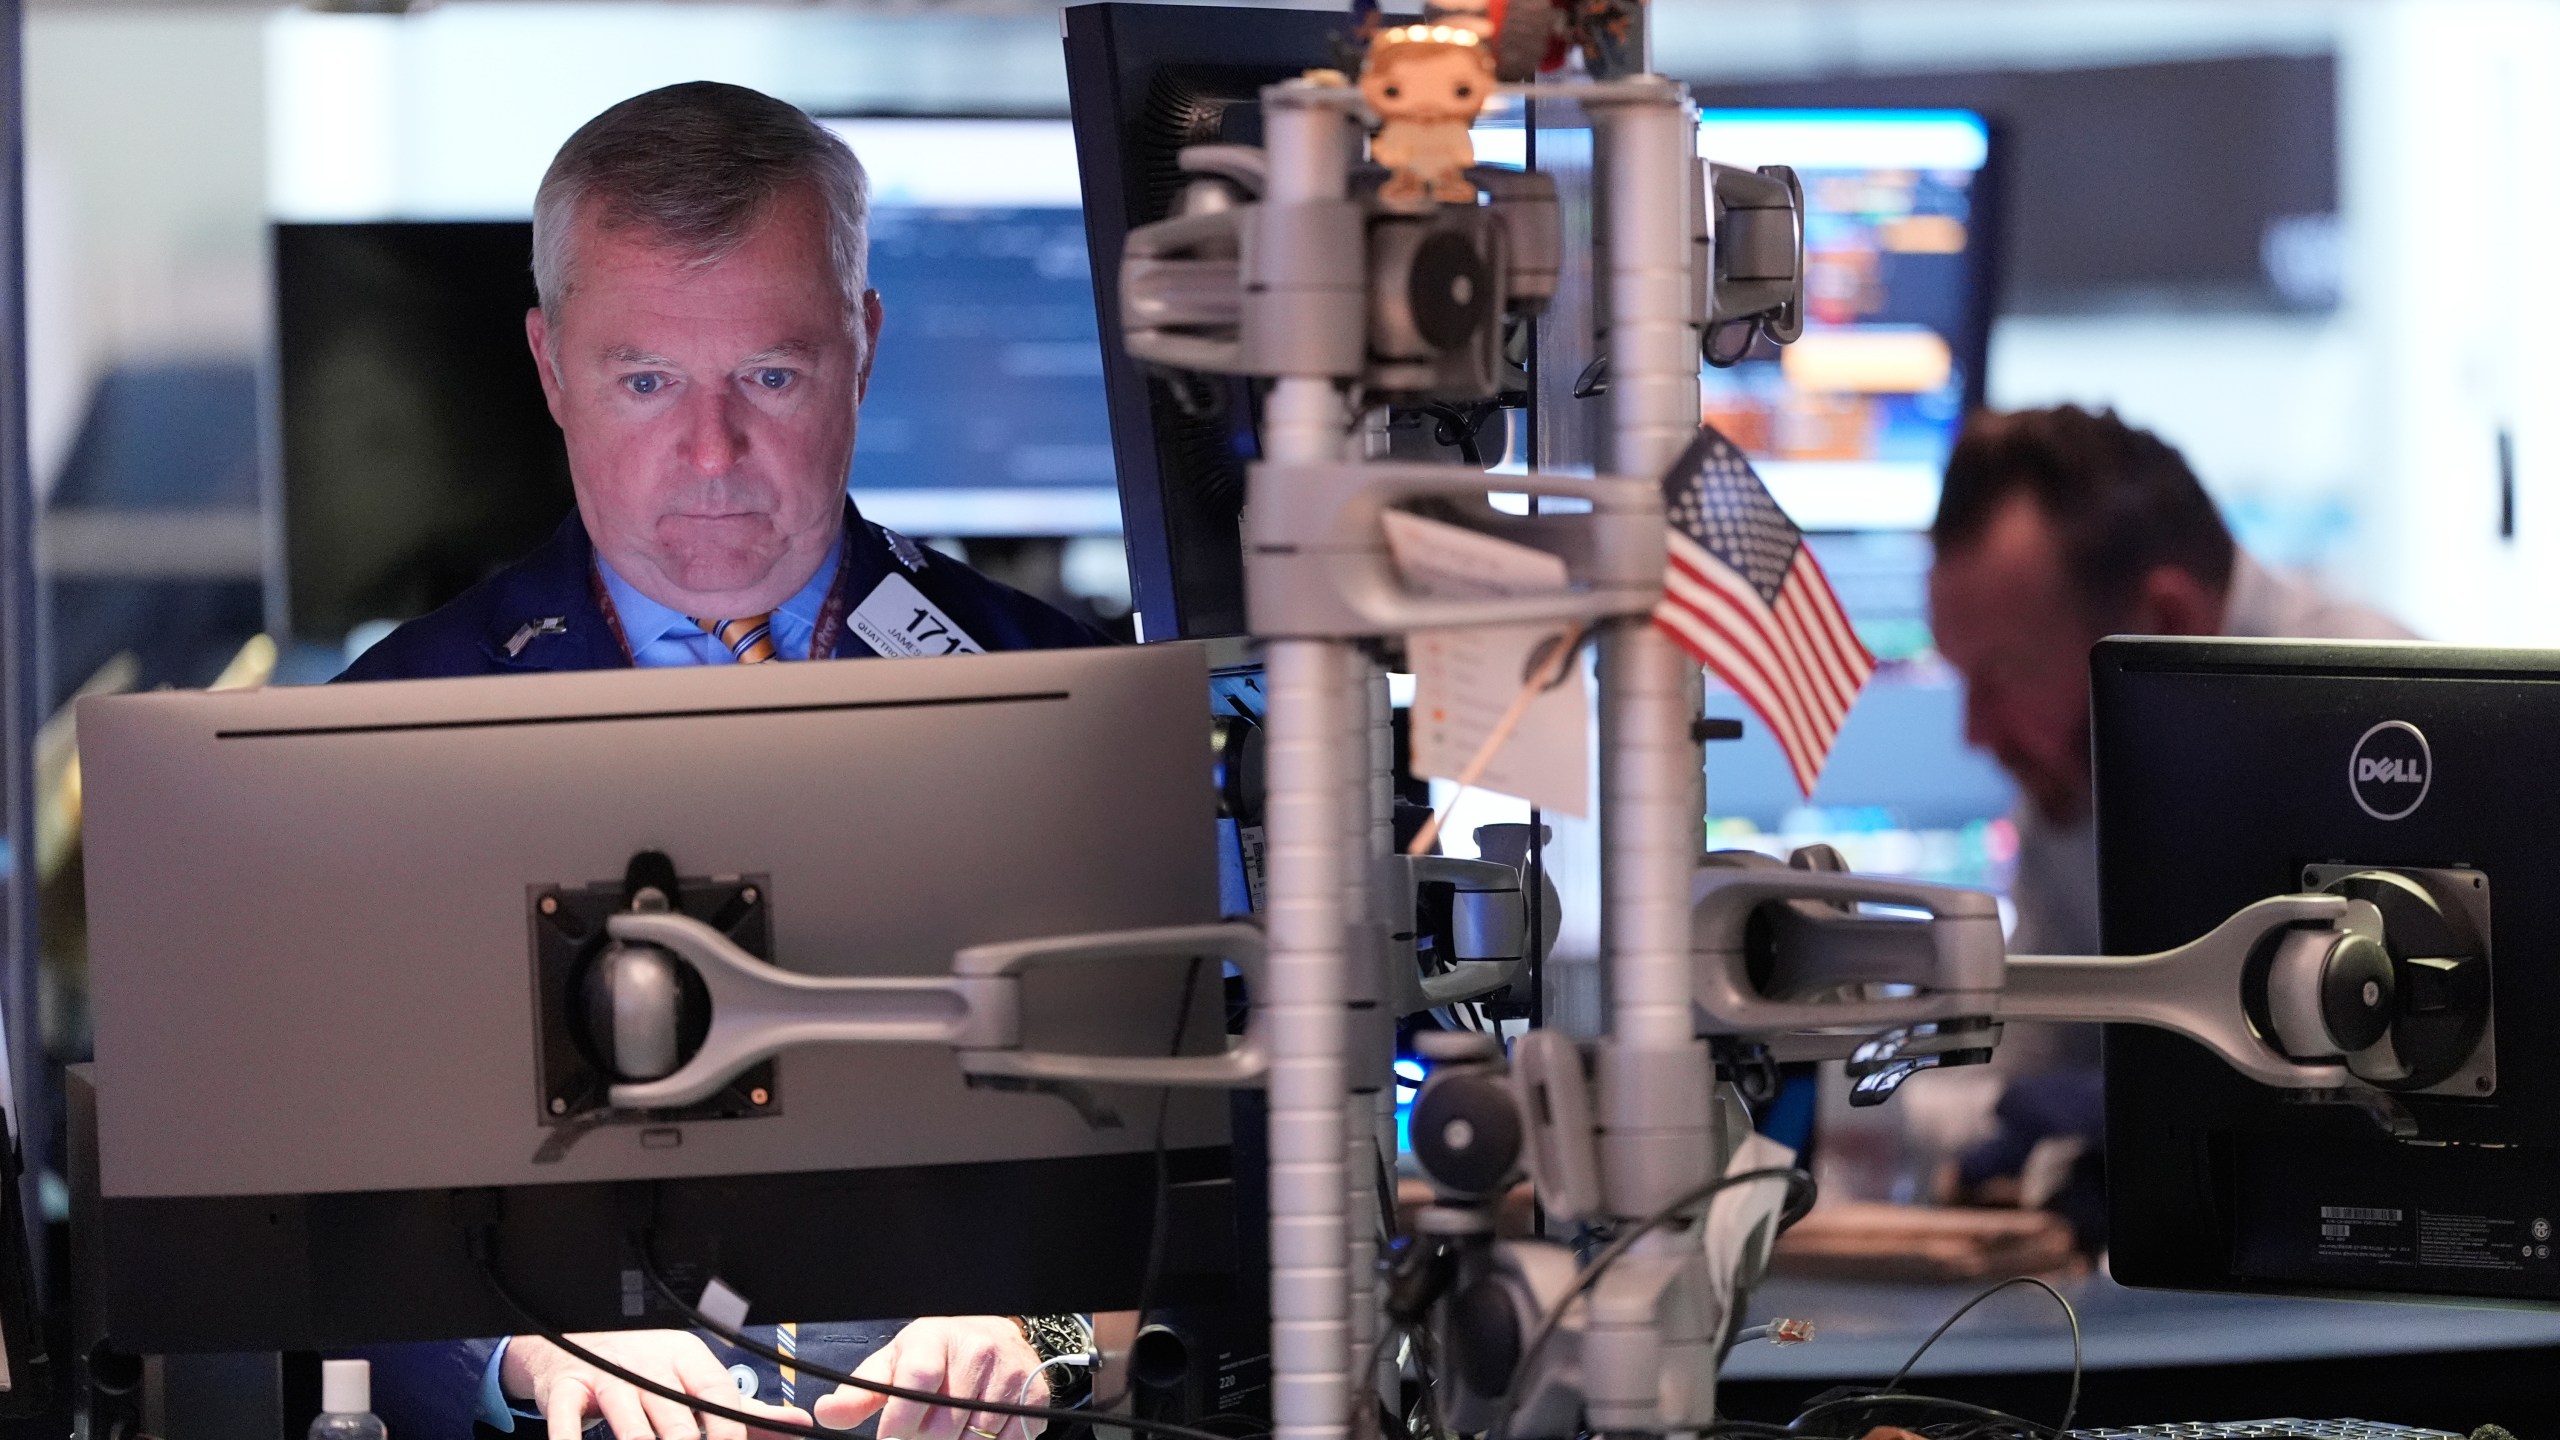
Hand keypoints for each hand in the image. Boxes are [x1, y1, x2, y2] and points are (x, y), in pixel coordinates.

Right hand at [504, 1330, 814, 1439]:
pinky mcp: (565, 1389)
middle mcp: (647, 1364)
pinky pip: (566, 1421)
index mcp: (685, 1357)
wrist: (574, 1339)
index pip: (716, 1393)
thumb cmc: (645, 1369)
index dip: (730, 1429)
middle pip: (674, 1416)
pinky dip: (570, 1439)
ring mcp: (605, 1375)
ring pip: (628, 1423)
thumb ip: (742, 1410)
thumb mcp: (692, 1379)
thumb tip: (798, 1425)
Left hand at [812, 1317, 1047, 1439]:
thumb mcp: (893, 1364)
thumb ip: (859, 1393)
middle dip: (925, 1439)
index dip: (901, 1420)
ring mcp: (1010, 1371)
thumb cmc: (934, 1354)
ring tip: (947, 1428)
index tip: (890, 1438)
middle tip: (921, 1431)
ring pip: (974, 1437)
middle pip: (944, 1422)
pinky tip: (976, 1429)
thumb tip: (825, 1414)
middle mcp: (977, 1349)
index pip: (916, 1381)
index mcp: (934, 1338)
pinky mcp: (1034, 1394)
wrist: (989, 1335)